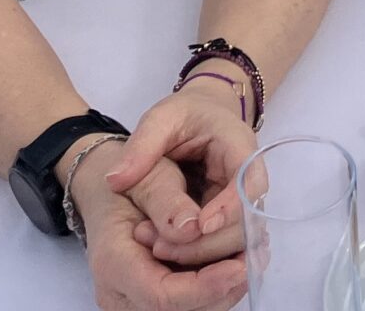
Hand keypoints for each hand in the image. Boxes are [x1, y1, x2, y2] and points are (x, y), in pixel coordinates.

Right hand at [71, 165, 244, 310]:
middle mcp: (118, 293)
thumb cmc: (128, 183)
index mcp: (112, 262)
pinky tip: (233, 265)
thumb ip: (166, 201)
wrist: (109, 195)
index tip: (238, 268)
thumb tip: (193, 227)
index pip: (161, 295)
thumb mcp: (145, 177)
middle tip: (253, 261)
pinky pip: (187, 306)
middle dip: (221, 291)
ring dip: (222, 292)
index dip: (204, 288)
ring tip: (249, 260)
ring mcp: (133, 302)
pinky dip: (213, 290)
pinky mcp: (147, 302)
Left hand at [104, 80, 259, 262]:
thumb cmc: (185, 114)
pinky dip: (196, 251)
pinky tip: (164, 251)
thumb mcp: (160, 119)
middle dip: (207, 241)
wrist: (201, 116)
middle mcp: (249, 179)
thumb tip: (115, 181)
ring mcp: (241, 201)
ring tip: (155, 249)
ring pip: (235, 238)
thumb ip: (141, 146)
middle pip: (244, 221)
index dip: (229, 208)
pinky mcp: (229, 218)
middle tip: (160, 247)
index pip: (249, 183)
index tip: (198, 226)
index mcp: (240, 147)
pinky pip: (222, 241)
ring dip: (200, 251)